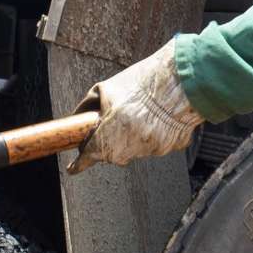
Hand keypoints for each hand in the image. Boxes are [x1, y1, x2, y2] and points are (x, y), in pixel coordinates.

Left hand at [68, 40, 203, 172]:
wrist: (179, 84)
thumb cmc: (141, 85)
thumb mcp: (105, 89)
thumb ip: (87, 107)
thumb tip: (79, 118)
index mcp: (108, 140)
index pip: (87, 157)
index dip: (79, 163)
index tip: (74, 168)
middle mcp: (127, 152)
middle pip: (113, 152)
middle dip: (111, 139)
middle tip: (118, 117)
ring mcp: (151, 151)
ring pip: (136, 147)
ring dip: (134, 134)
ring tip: (143, 110)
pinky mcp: (171, 147)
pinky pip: (158, 142)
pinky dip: (155, 131)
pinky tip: (159, 115)